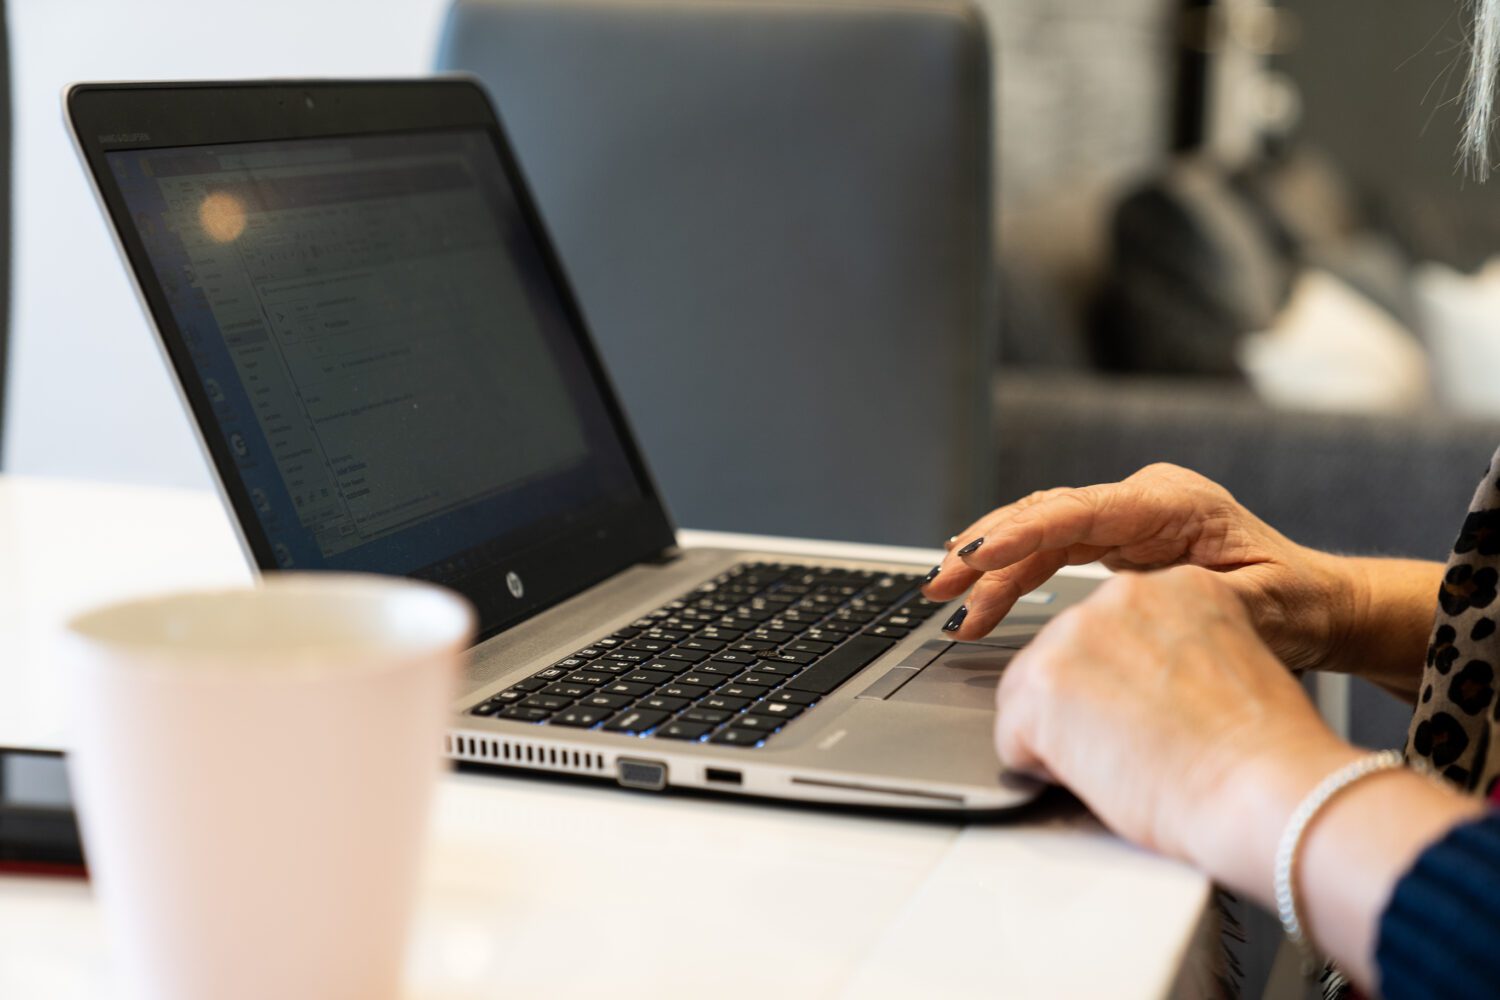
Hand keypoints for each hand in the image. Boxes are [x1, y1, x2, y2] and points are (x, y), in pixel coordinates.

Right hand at [926, 463, 1355, 672]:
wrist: (1318, 604)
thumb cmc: (1297, 602)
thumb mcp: (1259, 607)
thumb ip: (1194, 600)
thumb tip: (1135, 609)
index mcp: (1172, 503)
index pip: (1078, 511)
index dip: (1020, 533)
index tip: (976, 555)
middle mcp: (1141, 501)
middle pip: (1044, 517)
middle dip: (985, 550)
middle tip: (939, 586)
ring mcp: (1127, 519)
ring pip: (1039, 534)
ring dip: (989, 567)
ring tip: (946, 600)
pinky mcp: (1117, 542)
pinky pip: (1051, 553)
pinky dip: (1014, 575)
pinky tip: (981, 596)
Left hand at [995, 566, 1483, 994]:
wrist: (1265, 789)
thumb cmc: (1264, 752)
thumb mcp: (1232, 666)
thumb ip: (1180, 654)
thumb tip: (1142, 683)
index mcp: (1174, 586)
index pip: (1114, 630)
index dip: (1124, 685)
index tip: (1146, 712)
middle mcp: (1119, 595)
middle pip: (1066, 656)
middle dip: (1086, 707)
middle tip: (1139, 745)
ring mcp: (1074, 635)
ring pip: (1033, 694)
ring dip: (1066, 735)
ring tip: (1125, 761)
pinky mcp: (1041, 683)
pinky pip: (1013, 734)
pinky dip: (1041, 765)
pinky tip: (1097, 775)